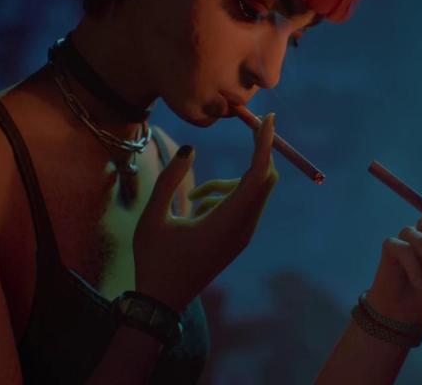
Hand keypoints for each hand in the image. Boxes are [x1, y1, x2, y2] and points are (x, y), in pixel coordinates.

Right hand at [132, 114, 278, 310]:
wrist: (162, 302)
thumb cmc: (153, 261)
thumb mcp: (152, 218)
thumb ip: (168, 181)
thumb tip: (190, 149)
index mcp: (226, 223)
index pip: (257, 176)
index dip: (265, 145)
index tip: (269, 119)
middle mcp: (243, 228)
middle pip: (265, 181)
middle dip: (258, 155)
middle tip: (248, 130)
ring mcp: (243, 235)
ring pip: (252, 193)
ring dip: (228, 183)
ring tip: (193, 198)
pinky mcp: (238, 239)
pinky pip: (244, 206)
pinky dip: (226, 196)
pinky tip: (195, 207)